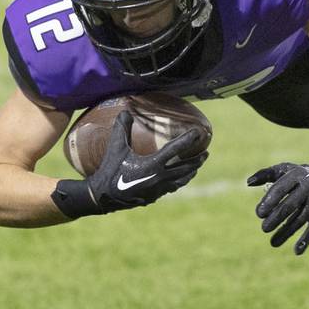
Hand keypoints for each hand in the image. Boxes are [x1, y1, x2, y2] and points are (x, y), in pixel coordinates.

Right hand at [87, 111, 206, 212]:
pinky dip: (179, 181)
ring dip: (191, 171)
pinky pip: (172, 187)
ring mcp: (158, 189)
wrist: (102, 197)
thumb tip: (125, 110)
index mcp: (152, 165)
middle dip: (197, 159)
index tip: (199, 133)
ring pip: (181, 180)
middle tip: (206, 152)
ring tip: (197, 165)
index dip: (188, 139)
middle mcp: (160, 178)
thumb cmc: (109, 170)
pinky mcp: (154, 197)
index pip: (176, 149)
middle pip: (185, 167)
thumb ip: (122, 128)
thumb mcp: (115, 148)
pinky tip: (180, 179)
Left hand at [247, 160, 308, 254]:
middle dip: (276, 218)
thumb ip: (265, 174)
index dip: (270, 200)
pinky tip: (297, 251)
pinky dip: (306, 239)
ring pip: (300, 219)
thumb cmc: (298, 175)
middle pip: (291, 205)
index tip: (259, 213)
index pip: (281, 188)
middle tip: (264, 228)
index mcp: (297, 175)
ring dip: (286, 232)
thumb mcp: (283, 170)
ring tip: (272, 243)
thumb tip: (249, 183)